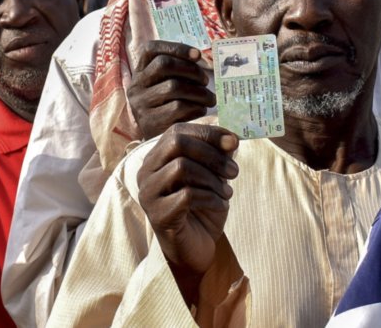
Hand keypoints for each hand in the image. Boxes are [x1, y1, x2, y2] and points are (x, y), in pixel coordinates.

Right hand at [127, 41, 213, 139]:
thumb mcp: (165, 87)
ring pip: (173, 86)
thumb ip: (177, 72)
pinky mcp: (150, 123)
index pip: (151, 49)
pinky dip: (196, 107)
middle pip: (164, 65)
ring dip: (198, 91)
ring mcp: (141, 105)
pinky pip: (178, 108)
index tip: (198, 55)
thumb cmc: (168, 110)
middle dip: (191, 70)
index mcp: (139, 73)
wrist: (156, 147)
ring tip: (209, 98)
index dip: (176, 48)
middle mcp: (135, 87)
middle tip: (205, 81)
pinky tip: (201, 111)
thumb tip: (200, 57)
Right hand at [136, 123, 237, 302]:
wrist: (195, 249)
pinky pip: (187, 195)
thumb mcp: (213, 176)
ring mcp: (149, 194)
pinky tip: (220, 205)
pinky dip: (210, 197)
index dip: (208, 132)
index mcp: (157, 158)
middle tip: (234, 171)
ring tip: (226, 192)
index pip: (177, 131)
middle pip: (176, 143)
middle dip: (211, 154)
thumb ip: (218, 154)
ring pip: (181, 167)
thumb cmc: (202, 209)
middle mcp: (146, 172)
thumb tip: (231, 137)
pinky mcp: (158, 216)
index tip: (234, 142)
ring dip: (212, 179)